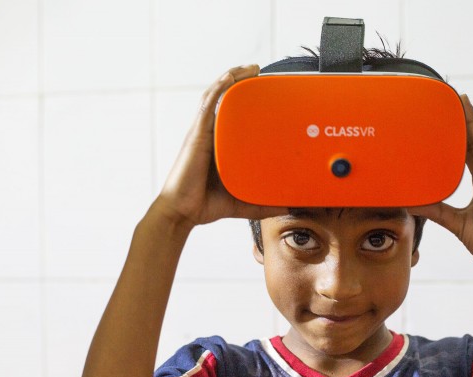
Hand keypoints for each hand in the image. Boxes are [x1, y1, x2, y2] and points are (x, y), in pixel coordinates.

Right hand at [154, 65, 286, 227]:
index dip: (247, 100)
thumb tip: (289, 207)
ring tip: (250, 68)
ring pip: (217, 96)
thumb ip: (265, 203)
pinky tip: (230, 78)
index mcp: (221, 145)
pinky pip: (208, 105)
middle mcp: (211, 134)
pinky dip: (219, 88)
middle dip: (242, 82)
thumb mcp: (243, 202)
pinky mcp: (197, 134)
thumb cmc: (206, 204)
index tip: (266, 91)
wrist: (183, 212)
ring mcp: (203, 132)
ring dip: (232, 78)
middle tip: (261, 72)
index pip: (234, 116)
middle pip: (226, 99)